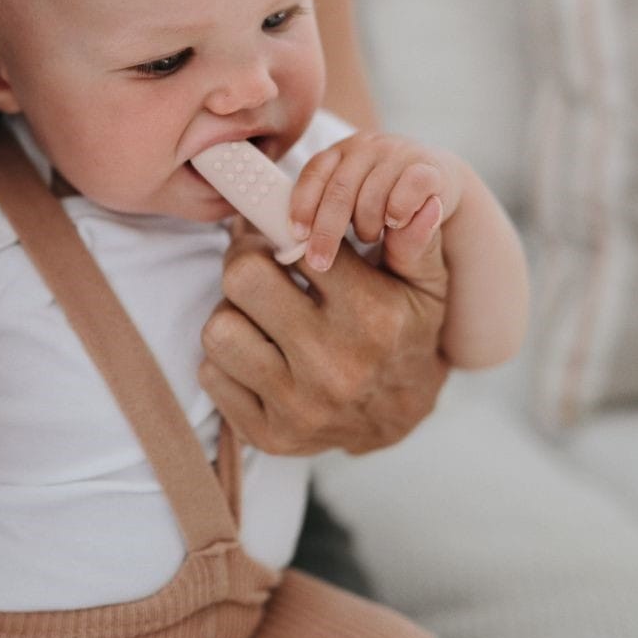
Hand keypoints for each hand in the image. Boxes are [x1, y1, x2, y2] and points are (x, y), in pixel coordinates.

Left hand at [198, 217, 448, 455]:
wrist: (399, 417)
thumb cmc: (405, 334)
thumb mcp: (426, 285)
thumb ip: (415, 240)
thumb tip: (422, 202)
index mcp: (371, 318)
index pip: (297, 245)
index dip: (282, 230)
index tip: (283, 236)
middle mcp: (332, 365)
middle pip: (242, 279)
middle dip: (246, 262)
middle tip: (260, 264)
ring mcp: (297, 406)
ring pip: (218, 329)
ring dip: (233, 313)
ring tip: (260, 313)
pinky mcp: (267, 434)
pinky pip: (210, 373)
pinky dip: (226, 357)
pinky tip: (258, 351)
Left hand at [289, 131, 456, 272]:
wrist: (439, 189)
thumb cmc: (382, 205)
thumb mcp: (350, 207)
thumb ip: (326, 215)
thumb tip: (294, 233)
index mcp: (340, 153)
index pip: (314, 172)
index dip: (302, 203)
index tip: (296, 234)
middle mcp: (367, 146)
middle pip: (339, 188)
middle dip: (326, 230)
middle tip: (320, 261)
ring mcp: (399, 152)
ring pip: (372, 194)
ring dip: (367, 226)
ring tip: (370, 238)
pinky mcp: (430, 167)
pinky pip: (408, 190)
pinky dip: (399, 212)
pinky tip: (395, 224)